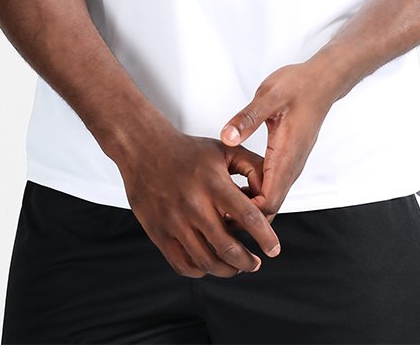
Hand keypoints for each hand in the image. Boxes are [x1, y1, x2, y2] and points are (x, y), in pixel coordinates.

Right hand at [118, 127, 282, 277]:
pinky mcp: (159, 232)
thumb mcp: (224, 149)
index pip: (247, 217)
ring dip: (227, 270)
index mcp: (212, 182)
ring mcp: (174, 221)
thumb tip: (270, 193)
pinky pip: (183, 264)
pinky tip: (209, 263)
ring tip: (236, 267)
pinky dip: (200, 271)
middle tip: (254, 262)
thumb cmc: (187, 151)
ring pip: (206, 261)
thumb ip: (252, 167)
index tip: (273, 249)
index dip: (265, 237)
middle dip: (247, 261)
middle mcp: (193, 204)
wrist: (145, 149)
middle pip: (228, 247)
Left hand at [219, 62, 331, 223]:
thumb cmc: (298, 86)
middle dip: (245, 213)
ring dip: (248, 202)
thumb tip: (227, 137)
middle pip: (270, 207)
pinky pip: (272, 184)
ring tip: (220, 196)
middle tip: (215, 208)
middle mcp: (291, 166)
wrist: (321, 81)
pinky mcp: (287, 158)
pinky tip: (234, 179)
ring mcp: (291, 164)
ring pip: (271, 196)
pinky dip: (254, 189)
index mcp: (286, 156)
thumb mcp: (269, 96)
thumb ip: (247, 118)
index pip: (269, 201)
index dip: (247, 211)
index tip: (222, 207)